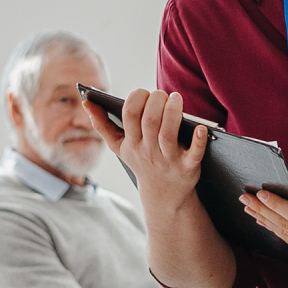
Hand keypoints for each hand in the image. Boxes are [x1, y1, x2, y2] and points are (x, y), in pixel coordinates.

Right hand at [99, 88, 210, 215]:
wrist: (163, 194)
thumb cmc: (141, 160)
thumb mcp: (119, 146)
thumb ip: (102, 125)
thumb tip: (86, 102)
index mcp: (132, 143)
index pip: (129, 115)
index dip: (136, 98)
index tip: (144, 93)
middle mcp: (149, 151)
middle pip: (150, 120)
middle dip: (156, 101)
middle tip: (163, 94)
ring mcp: (168, 160)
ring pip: (168, 133)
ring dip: (173, 112)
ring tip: (176, 98)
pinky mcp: (188, 167)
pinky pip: (194, 153)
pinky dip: (198, 140)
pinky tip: (201, 128)